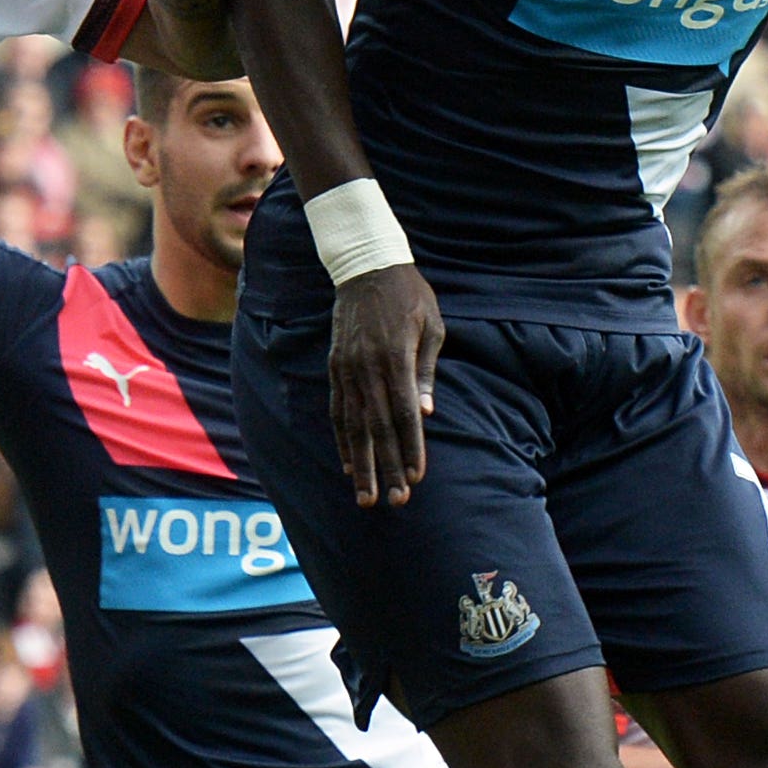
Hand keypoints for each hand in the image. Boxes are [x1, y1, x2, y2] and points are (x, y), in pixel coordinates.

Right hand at [328, 263, 441, 507]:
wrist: (366, 266)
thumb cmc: (410, 296)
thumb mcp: (432, 326)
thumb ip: (427, 371)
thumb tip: (427, 413)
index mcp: (396, 357)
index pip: (404, 413)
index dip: (410, 447)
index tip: (416, 477)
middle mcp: (368, 367)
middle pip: (378, 427)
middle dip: (387, 467)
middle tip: (395, 501)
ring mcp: (347, 368)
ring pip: (353, 426)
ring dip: (362, 464)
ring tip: (366, 497)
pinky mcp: (335, 367)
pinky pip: (337, 410)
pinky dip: (342, 440)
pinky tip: (349, 465)